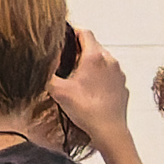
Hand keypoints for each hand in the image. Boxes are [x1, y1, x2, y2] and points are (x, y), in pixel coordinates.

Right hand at [42, 27, 137, 150]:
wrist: (109, 132)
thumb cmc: (86, 110)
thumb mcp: (58, 89)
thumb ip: (47, 71)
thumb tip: (40, 61)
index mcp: (95, 56)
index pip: (84, 31)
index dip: (72, 31)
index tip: (64, 37)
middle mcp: (110, 61)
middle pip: (94, 45)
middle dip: (80, 49)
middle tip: (68, 60)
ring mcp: (119, 75)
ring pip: (103, 60)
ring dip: (92, 64)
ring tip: (79, 76)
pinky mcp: (123, 87)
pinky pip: (110, 76)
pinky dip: (101, 77)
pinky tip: (92, 89)